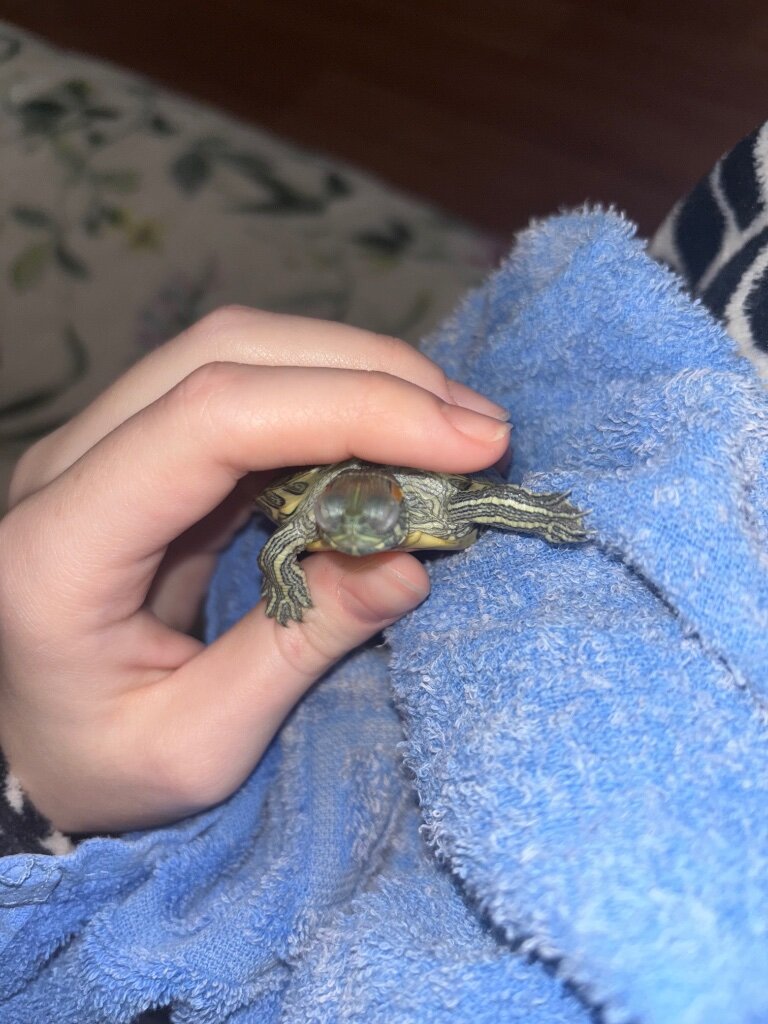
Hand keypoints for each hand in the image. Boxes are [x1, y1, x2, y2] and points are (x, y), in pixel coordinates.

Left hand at [0, 307, 509, 832]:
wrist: (21, 739)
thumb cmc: (94, 764)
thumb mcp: (196, 746)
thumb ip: (296, 651)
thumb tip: (409, 561)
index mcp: (62, 548)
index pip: (211, 419)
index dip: (351, 409)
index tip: (468, 446)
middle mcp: (69, 468)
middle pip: (228, 354)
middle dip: (373, 377)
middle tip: (481, 433)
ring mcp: (100, 445)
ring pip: (240, 352)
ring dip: (360, 377)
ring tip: (453, 431)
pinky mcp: (141, 447)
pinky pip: (246, 391)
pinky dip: (333, 402)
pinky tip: (393, 439)